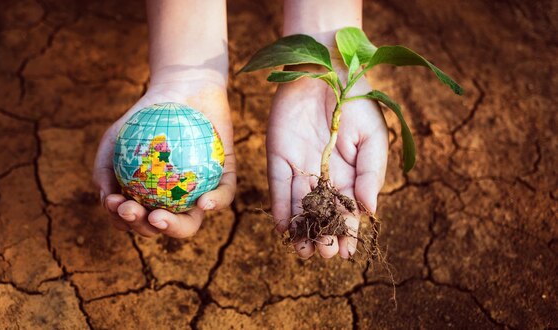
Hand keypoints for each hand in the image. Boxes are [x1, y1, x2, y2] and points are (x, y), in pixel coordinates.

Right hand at [93, 78, 235, 237]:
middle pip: (162, 227)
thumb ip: (103, 170)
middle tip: (135, 212)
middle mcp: (173, 202)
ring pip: (191, 222)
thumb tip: (107, 201)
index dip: (124, 221)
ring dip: (175, 227)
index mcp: (147, 199)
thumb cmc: (143, 118)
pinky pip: (224, 195)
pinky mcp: (226, 178)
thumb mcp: (113, 139)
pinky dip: (215, 202)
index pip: (135, 220)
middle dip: (145, 228)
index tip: (116, 203)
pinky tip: (203, 202)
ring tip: (159, 217)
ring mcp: (199, 192)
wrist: (179, 87)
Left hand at [267, 66, 387, 258]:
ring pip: (300, 205)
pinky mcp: (279, 157)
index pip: (349, 209)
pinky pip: (278, 186)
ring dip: (302, 229)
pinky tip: (282, 228)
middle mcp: (324, 174)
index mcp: (350, 173)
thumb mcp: (372, 136)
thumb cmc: (355, 101)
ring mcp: (301, 167)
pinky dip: (280, 207)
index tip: (349, 253)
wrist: (325, 70)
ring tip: (303, 252)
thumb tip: (369, 210)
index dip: (349, 231)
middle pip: (323, 212)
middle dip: (325, 235)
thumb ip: (371, 173)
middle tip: (326, 254)